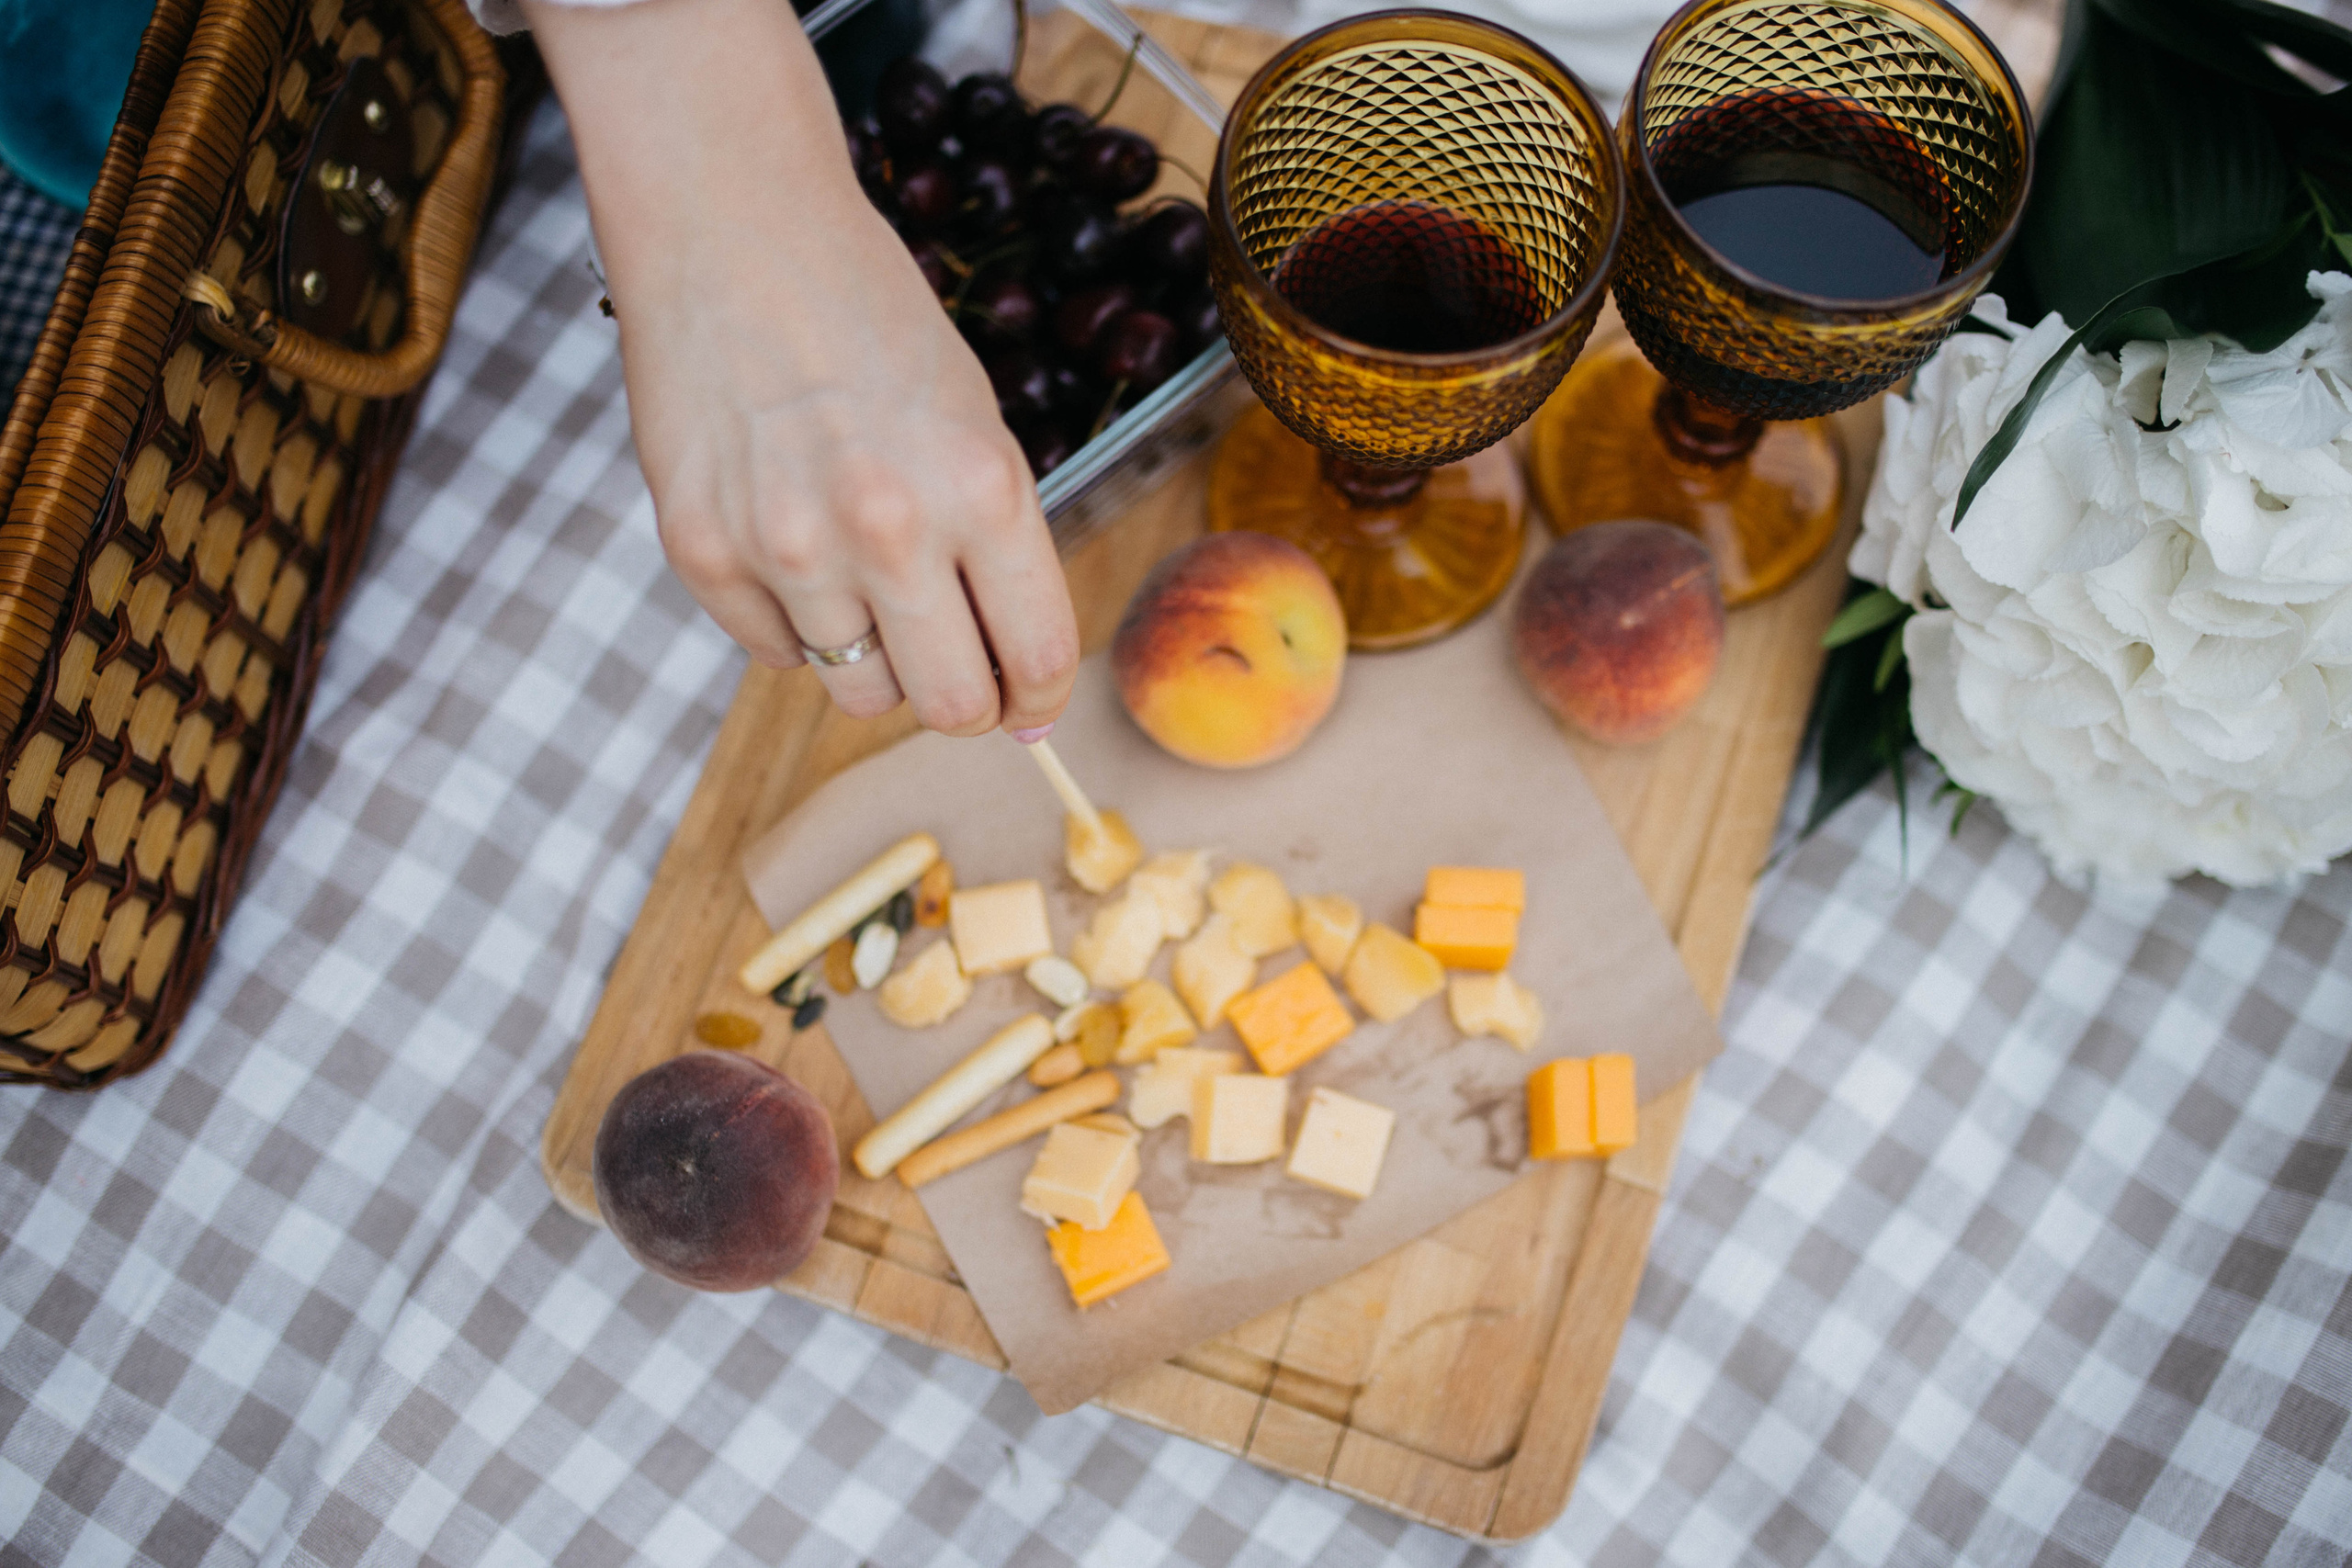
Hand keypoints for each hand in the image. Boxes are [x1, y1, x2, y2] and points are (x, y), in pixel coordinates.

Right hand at [525, 0, 1078, 736]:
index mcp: (981, 487)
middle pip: (950, 706)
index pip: (1035, 660)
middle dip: (963, 703)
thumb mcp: (973, 421)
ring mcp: (788, 546)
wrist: (734, 230)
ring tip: (858, 570)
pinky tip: (789, 539)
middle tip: (952, 670)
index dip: (1036, 701)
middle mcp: (889, 528)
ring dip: (872, 654)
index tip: (1025, 705)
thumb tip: (1015, 683)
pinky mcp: (703, 552)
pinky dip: (792, 622)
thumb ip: (999, 549)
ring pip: (857, 692)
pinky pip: (773, 651)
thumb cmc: (869, 318)